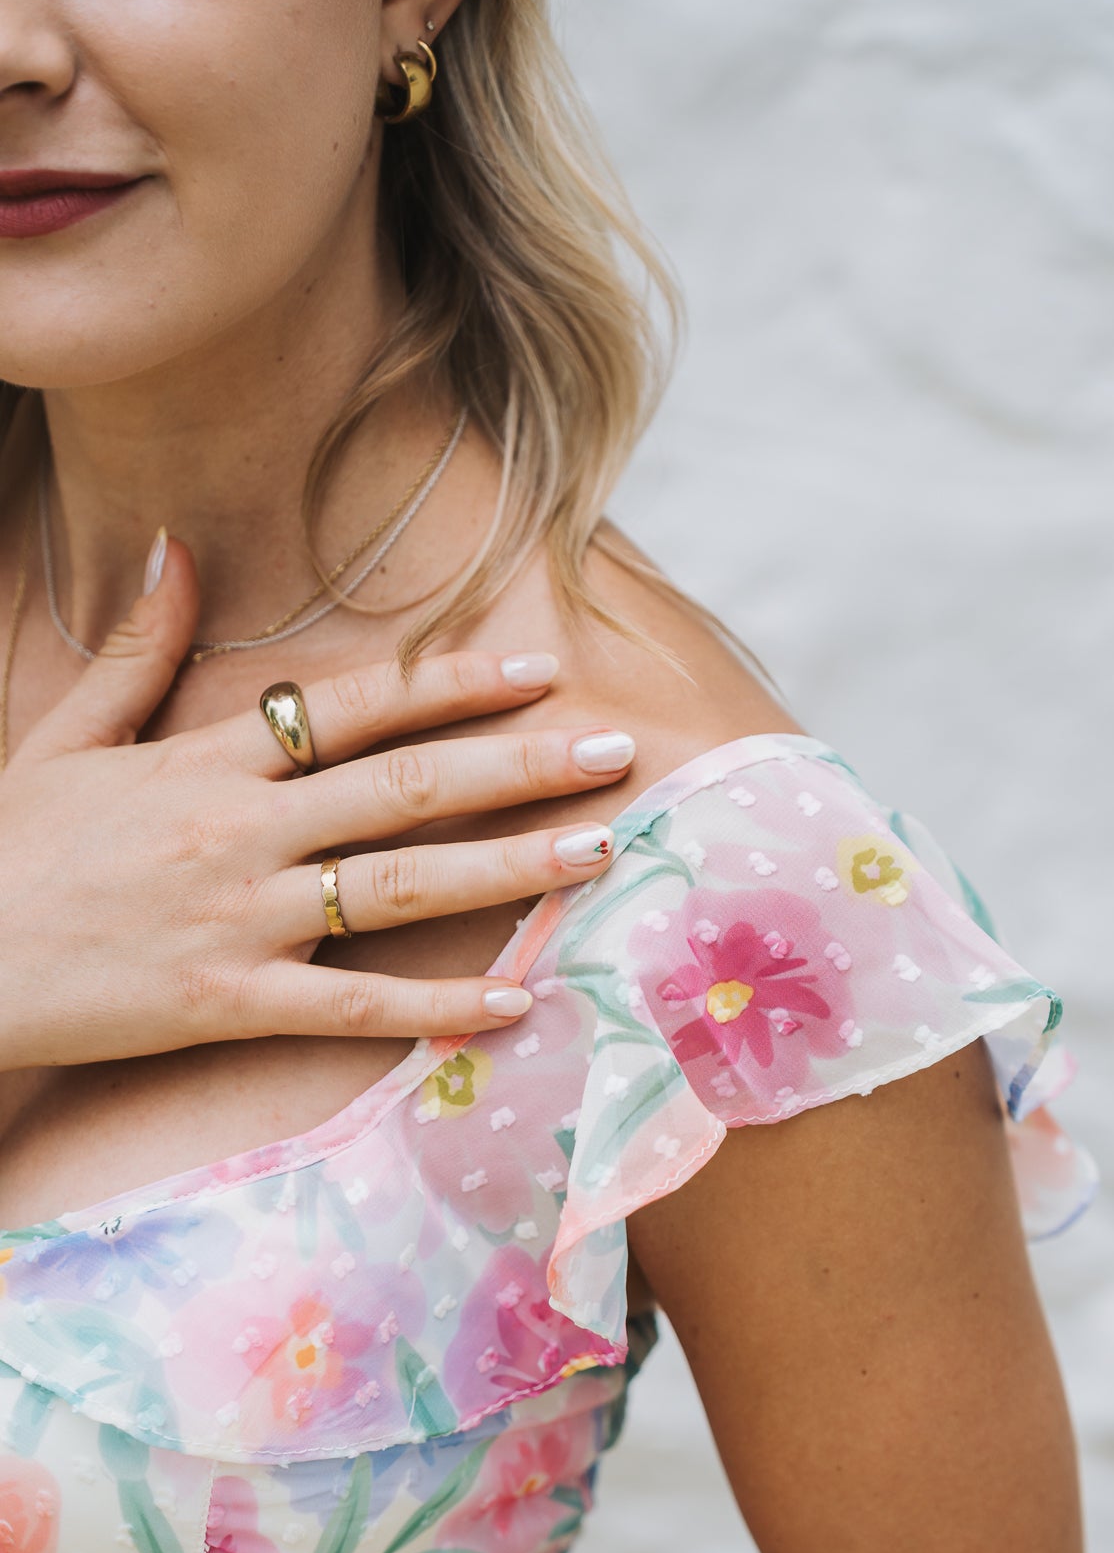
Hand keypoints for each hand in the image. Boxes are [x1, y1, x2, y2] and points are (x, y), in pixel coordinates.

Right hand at [0, 534, 632, 1071]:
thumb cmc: (10, 851)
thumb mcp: (62, 736)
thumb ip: (134, 649)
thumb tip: (174, 547)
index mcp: (205, 761)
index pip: (350, 708)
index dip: (448, 684)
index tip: (535, 667)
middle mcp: (238, 831)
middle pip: (403, 788)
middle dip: (517, 765)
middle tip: (614, 749)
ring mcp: (239, 919)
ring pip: (397, 886)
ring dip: (508, 866)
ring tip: (599, 849)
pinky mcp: (227, 1003)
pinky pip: (352, 1005)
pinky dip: (436, 1005)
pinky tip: (515, 1000)